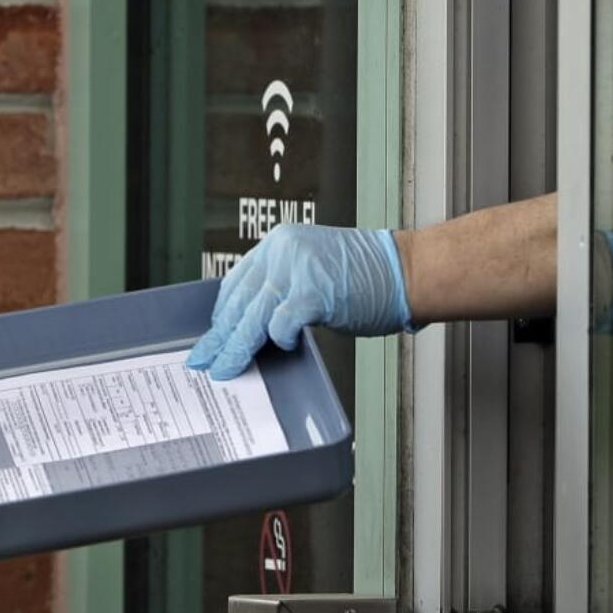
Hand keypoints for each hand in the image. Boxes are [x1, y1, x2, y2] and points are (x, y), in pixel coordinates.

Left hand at [187, 224, 411, 379]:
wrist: (408, 270)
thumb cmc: (369, 277)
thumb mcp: (312, 270)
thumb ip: (283, 288)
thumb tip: (254, 322)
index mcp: (280, 243)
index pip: (237, 281)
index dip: (222, 312)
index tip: (214, 333)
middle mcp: (282, 251)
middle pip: (239, 301)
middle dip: (220, 336)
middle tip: (204, 358)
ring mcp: (296, 270)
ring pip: (252, 317)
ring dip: (236, 348)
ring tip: (225, 368)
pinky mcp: (312, 292)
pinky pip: (280, 325)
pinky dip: (279, 340)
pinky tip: (282, 347)